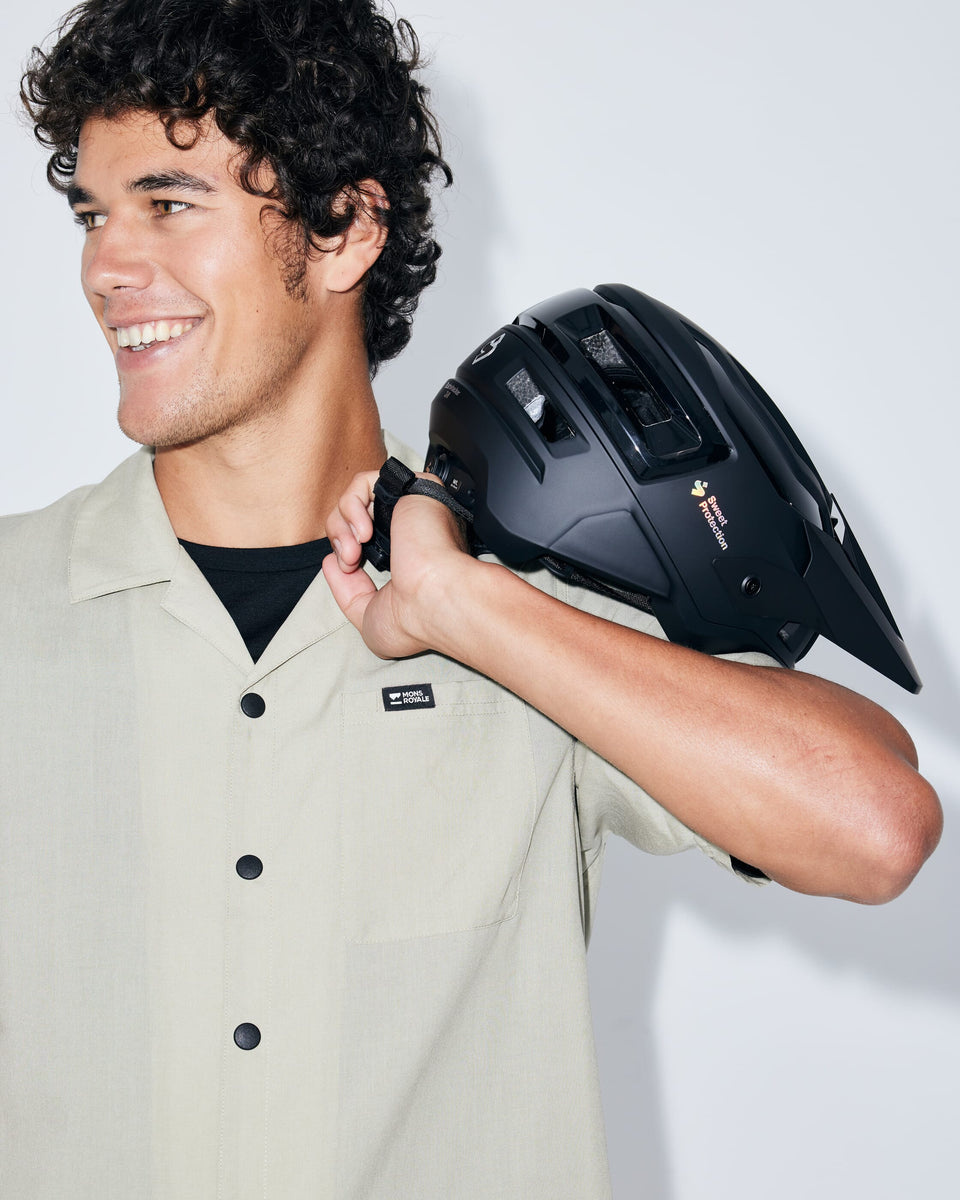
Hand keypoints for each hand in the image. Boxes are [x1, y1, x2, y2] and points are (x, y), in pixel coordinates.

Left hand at [322, 468, 471, 657]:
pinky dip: (352, 505)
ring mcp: (411, 510)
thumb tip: (331, 562)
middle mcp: (411, 533)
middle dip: (339, 538)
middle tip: (348, 560)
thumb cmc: (414, 619)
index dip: (343, 553)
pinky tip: (364, 530)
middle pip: (352, 518)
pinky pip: (366, 481)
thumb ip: (348, 593)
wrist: (436, 600)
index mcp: (407, 559)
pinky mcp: (413, 488)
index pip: (361, 543)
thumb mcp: (369, 617)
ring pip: (355, 499)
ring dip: (341, 526)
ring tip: (354, 549)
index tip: (348, 571)